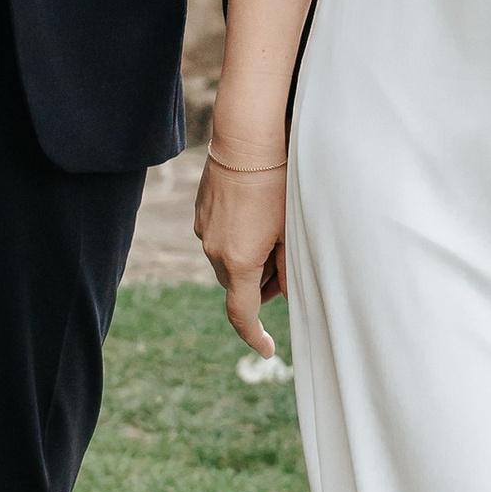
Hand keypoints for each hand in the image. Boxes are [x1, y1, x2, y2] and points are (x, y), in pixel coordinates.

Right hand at [195, 140, 287, 357]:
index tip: (268, 349)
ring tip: (271, 228)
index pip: (242, 314)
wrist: (248, 142)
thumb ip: (288, 268)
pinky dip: (236, 237)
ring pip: (227, 261)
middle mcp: (214, 251)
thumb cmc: (278, 186)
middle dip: (259, 284)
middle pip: (237, 285)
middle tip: (283, 261)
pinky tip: (254, 212)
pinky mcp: (200, 213)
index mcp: (239, 262)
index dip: (255, 336)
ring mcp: (203, 231)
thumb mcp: (290, 230)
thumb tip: (289, 293)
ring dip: (247, 258)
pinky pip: (219, 238)